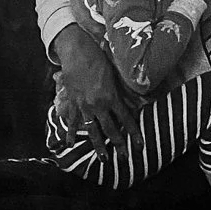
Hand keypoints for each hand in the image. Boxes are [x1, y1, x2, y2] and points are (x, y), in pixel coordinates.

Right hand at [51, 24, 143, 153]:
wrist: (77, 50)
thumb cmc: (99, 57)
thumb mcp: (114, 73)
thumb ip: (122, 89)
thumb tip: (136, 100)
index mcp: (112, 96)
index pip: (127, 119)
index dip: (134, 133)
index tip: (140, 146)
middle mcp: (98, 104)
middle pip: (111, 129)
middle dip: (119, 145)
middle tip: (124, 158)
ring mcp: (84, 105)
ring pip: (93, 130)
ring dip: (99, 146)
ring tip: (104, 159)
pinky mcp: (72, 102)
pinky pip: (72, 121)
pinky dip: (71, 132)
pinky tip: (70, 144)